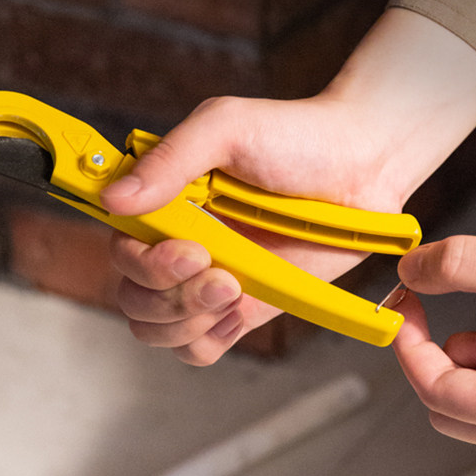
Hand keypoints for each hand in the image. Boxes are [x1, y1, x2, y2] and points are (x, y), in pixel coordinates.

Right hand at [102, 10, 475, 365]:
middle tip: (219, 270)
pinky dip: (207, 340)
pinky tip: (237, 310)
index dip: (142, 261)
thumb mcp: (226, 127)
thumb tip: (113, 199)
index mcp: (167, 198)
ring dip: (188, 318)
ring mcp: (209, 277)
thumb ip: (170, 160)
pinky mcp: (242, 306)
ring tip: (235, 287)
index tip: (191, 248)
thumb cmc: (296, 135)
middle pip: (132, 294)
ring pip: (158, 327)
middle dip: (169, 293)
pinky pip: (198, 347)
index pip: (120, 245)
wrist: (361, 165)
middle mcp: (180, 240)